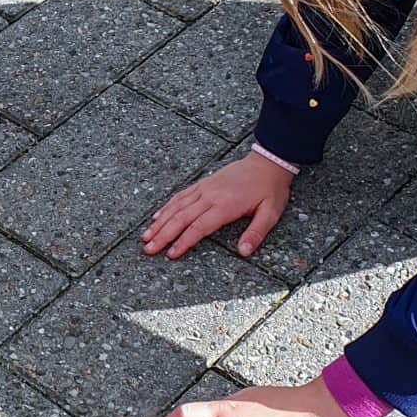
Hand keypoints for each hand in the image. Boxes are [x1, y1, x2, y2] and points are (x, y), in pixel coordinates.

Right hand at [142, 152, 294, 258]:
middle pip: (181, 218)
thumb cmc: (270, 189)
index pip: (199, 226)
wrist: (267, 161)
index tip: (171, 254)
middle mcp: (210, 196)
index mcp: (226, 205)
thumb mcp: (271, 213)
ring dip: (159, 222)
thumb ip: (256, 233)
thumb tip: (243, 252)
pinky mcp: (203, 183)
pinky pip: (180, 195)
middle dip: (162, 235)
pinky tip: (156, 216)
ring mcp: (204, 188)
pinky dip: (166, 206)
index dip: (184, 241)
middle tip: (148, 249)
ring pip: (176, 206)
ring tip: (145, 236)